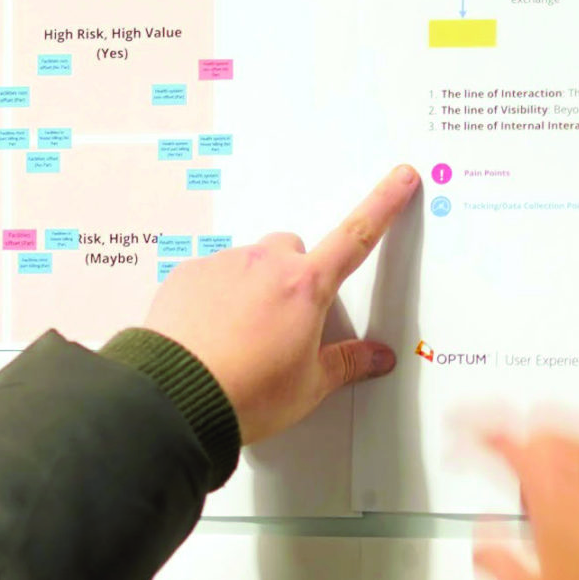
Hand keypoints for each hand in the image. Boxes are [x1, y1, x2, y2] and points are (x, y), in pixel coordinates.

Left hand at [140, 164, 420, 445]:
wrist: (178, 398)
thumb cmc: (246, 393)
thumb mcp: (308, 386)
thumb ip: (346, 364)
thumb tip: (378, 357)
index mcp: (306, 288)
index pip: (356, 238)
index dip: (383, 206)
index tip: (400, 181)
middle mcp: (266, 264)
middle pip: (293, 252)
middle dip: (295, 277)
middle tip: (284, 324)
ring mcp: (224, 264)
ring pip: (250, 264)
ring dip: (252, 289)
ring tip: (241, 339)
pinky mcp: (189, 274)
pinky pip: (212, 276)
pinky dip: (217, 298)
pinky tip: (212, 336)